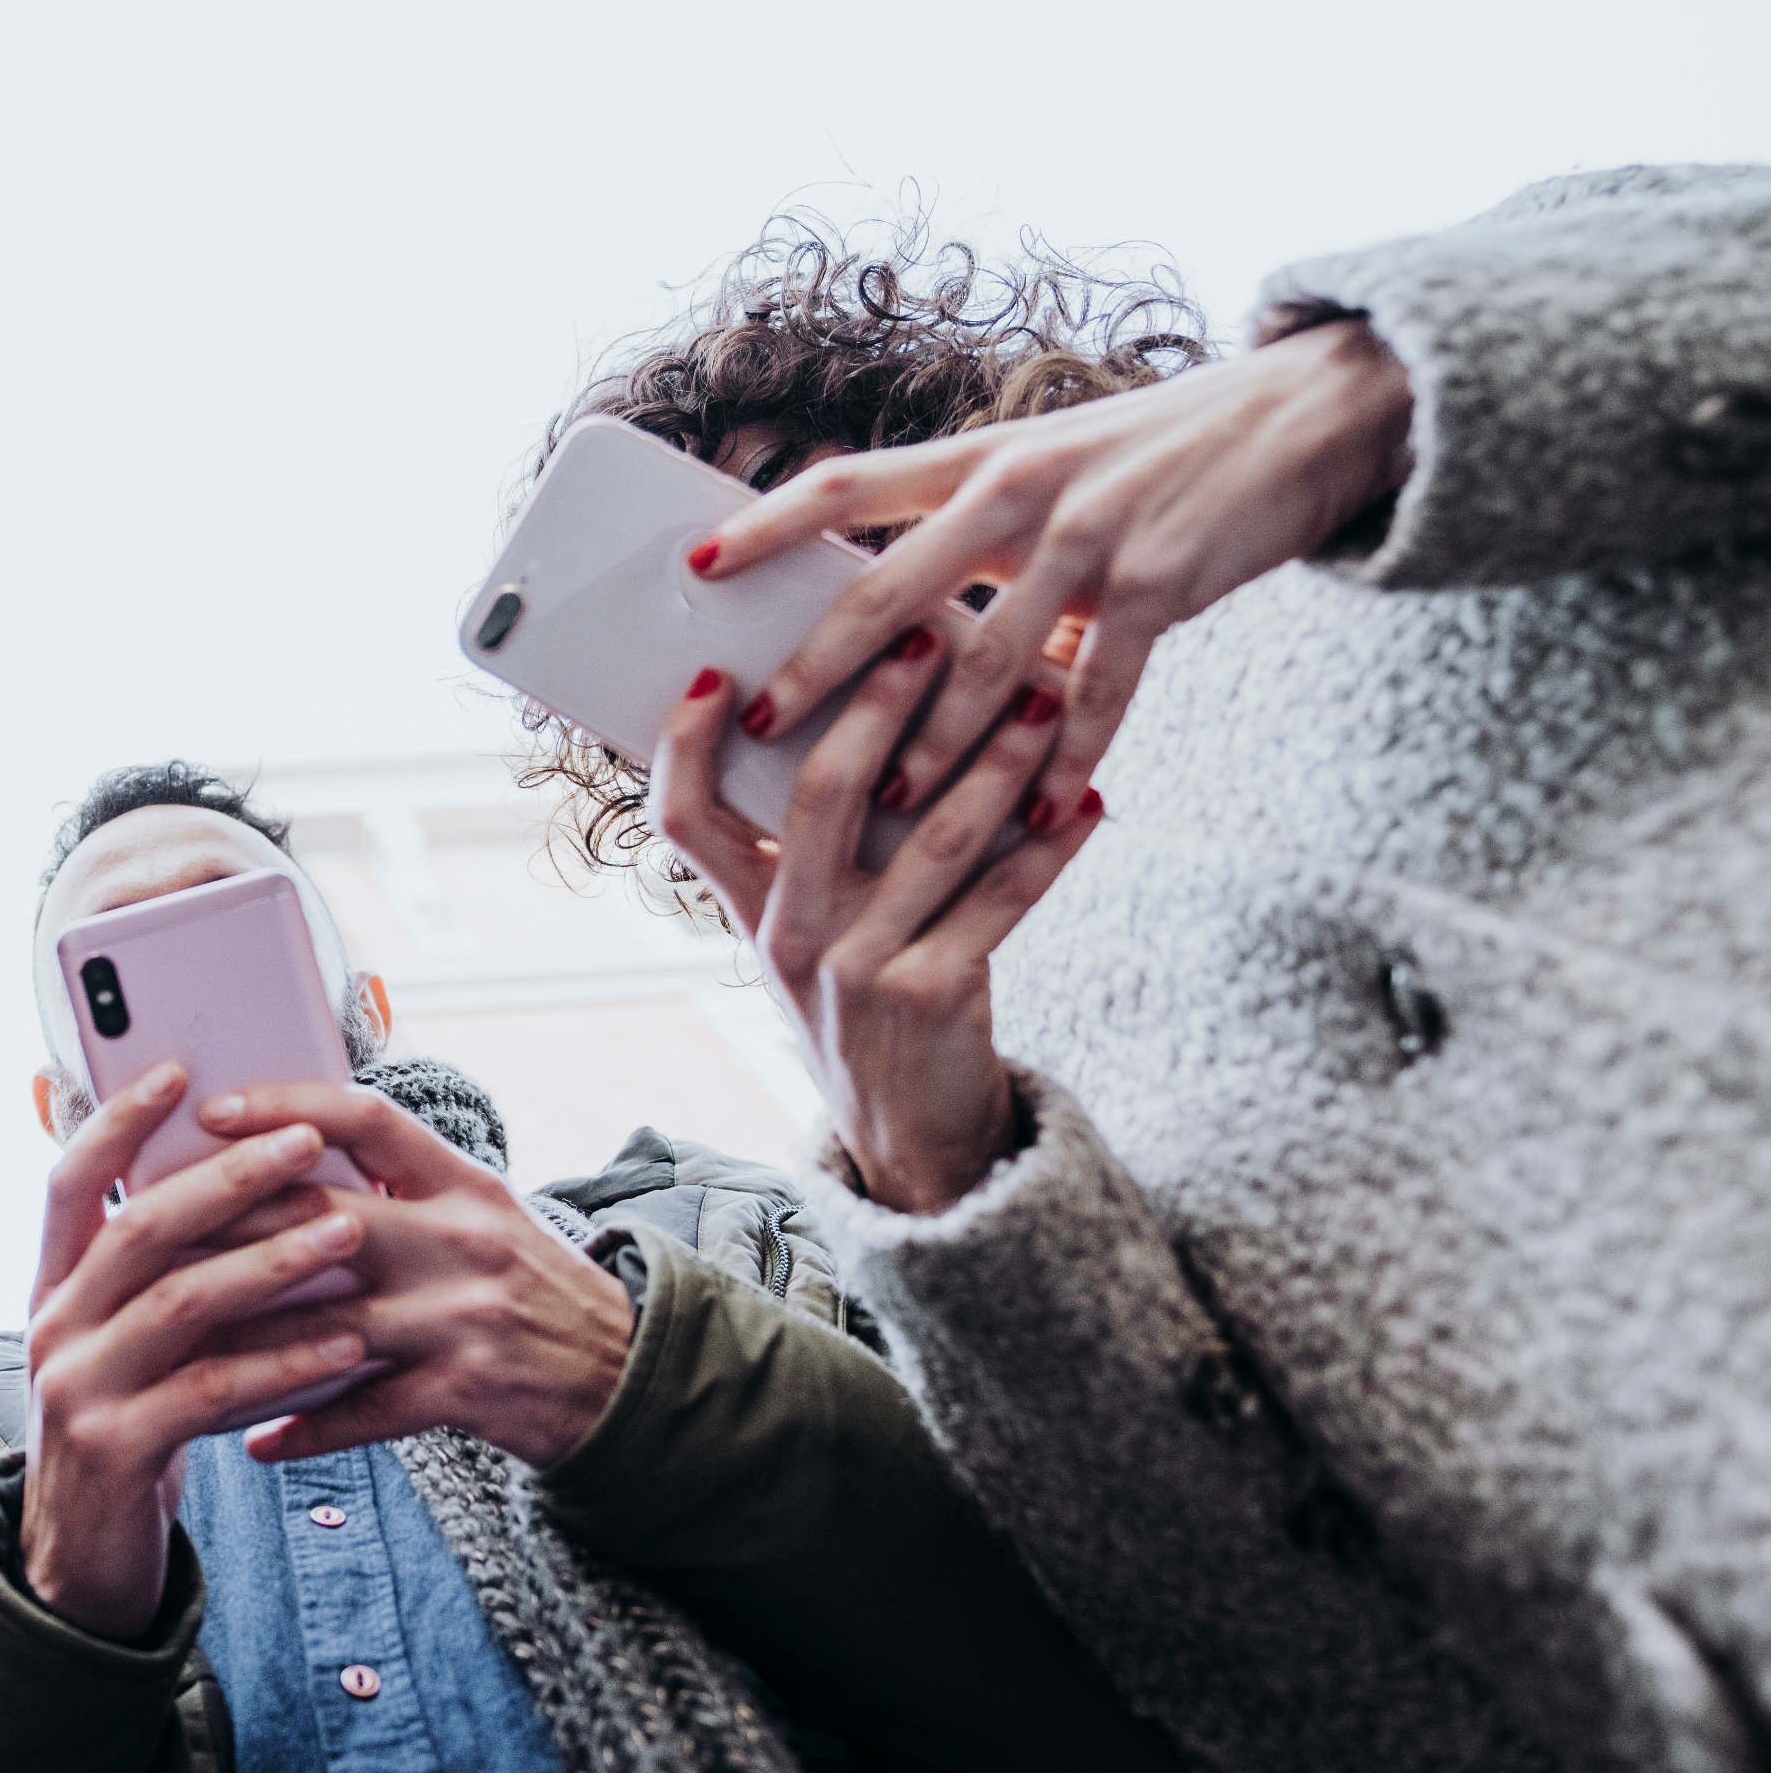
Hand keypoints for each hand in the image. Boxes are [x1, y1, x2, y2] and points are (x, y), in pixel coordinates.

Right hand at [17, 1062, 380, 1637]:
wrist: (84, 1562)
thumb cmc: (134, 1428)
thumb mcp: (133, 1344)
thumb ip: (167, 1277)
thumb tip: (256, 1183)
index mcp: (54, 1288)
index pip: (70, 1183)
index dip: (117, 1123)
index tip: (177, 1068)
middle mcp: (52, 1327)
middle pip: (138, 1228)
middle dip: (228, 1178)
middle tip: (308, 1143)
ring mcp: (76, 1389)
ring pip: (179, 1303)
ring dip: (271, 1261)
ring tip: (347, 1231)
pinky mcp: (115, 1450)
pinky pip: (210, 1389)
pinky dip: (283, 1362)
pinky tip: (346, 1344)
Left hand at [160, 1083, 633, 1469]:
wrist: (625, 1377)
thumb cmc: (531, 1286)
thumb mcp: (481, 1213)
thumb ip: (402, 1186)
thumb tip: (288, 1154)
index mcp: (462, 1180)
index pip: (366, 1116)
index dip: (285, 1106)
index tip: (210, 1111)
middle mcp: (462, 1238)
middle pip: (324, 1219)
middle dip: (228, 1228)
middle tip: (148, 1235)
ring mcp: (464, 1316)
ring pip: (325, 1324)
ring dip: (242, 1342)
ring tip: (172, 1348)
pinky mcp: (466, 1391)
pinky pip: (363, 1411)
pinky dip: (303, 1427)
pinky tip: (252, 1441)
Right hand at [647, 631, 1105, 1214]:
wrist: (911, 1136)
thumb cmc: (867, 1004)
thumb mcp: (814, 934)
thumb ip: (817, 850)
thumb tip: (869, 716)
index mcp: (749, 910)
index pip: (683, 817)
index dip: (686, 743)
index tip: (719, 670)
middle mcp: (789, 935)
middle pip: (818, 794)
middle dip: (875, 703)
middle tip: (926, 636)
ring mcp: (857, 968)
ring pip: (929, 837)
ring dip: (995, 760)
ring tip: (1043, 701)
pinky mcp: (933, 996)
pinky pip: (1002, 901)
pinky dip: (1051, 848)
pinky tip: (1088, 803)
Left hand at [689, 317, 1415, 827]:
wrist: (1303, 414)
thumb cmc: (1156, 453)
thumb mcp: (1051, 464)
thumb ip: (974, 529)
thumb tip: (892, 608)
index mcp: (980, 460)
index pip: (847, 483)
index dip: (765, 522)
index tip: (695, 563)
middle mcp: (1020, 491)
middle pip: (891, 587)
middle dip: (821, 665)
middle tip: (762, 721)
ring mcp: (1089, 539)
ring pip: (986, 662)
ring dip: (933, 744)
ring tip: (883, 807)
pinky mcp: (1157, 587)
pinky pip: (1097, 691)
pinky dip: (1064, 758)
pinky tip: (1038, 812)